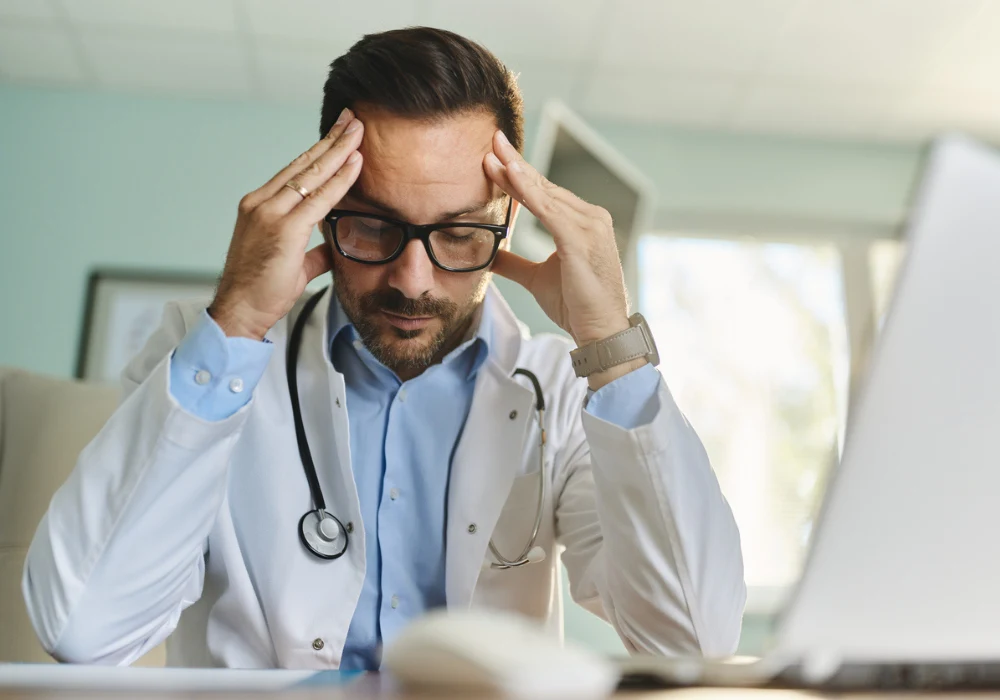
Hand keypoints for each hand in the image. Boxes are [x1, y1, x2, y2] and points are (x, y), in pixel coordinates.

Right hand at [209, 108, 363, 339]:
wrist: (240, 311)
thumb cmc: (261, 291)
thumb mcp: (293, 264)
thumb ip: (314, 251)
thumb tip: (334, 247)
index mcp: (259, 206)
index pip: (295, 170)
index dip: (319, 151)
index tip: (338, 134)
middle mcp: (261, 203)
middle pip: (303, 163)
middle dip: (331, 139)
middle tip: (352, 118)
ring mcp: (269, 213)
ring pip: (312, 174)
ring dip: (339, 150)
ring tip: (359, 130)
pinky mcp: (283, 228)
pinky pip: (319, 198)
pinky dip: (340, 179)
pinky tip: (355, 162)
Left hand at [483, 131, 631, 348]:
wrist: (601, 332)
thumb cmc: (577, 306)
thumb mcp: (537, 279)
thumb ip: (515, 264)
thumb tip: (491, 255)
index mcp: (583, 223)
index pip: (545, 193)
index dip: (520, 175)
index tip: (495, 156)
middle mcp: (591, 218)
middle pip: (545, 186)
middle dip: (516, 164)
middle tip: (492, 139)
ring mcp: (590, 227)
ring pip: (546, 194)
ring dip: (518, 174)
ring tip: (493, 155)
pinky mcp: (582, 240)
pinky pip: (549, 210)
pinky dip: (529, 192)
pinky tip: (511, 177)